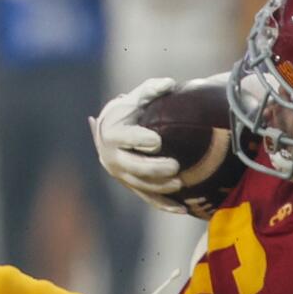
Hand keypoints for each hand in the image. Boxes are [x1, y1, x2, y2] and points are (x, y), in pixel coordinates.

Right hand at [89, 77, 187, 213]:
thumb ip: (151, 90)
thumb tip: (170, 83)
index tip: (157, 140)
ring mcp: (122, 175)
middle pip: (133, 167)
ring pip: (141, 185)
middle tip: (175, 166)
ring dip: (160, 187)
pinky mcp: (132, 185)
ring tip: (180, 183)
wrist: (110, 131)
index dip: (140, 139)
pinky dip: (165, 205)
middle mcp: (112, 158)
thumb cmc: (127, 112)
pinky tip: (183, 210)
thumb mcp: (135, 98)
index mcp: (112, 134)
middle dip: (154, 168)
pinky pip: (148, 198)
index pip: (125, 138)